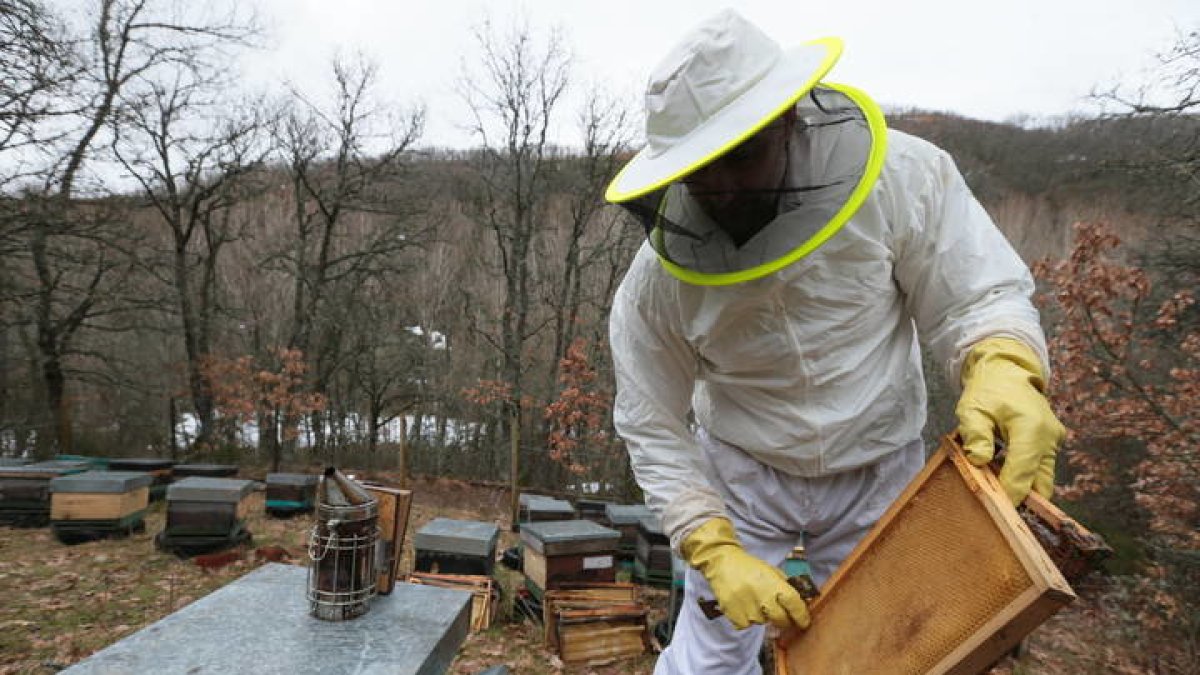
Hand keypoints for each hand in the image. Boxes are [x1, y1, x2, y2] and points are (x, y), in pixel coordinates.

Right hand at [681, 517, 809, 630]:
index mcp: (775, 585)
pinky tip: (742, 604)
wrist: (722, 562)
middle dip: (783, 620)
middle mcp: (763, 598)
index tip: (804, 622)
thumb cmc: (750, 567)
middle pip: (781, 620)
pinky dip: (745, 618)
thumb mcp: (772, 572)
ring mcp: (748, 607)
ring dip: (761, 615)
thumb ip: (787, 587)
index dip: (802, 616)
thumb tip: (803, 602)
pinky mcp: (734, 614)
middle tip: (779, 614)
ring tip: (752, 600)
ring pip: (762, 622)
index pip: (795, 606)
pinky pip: (746, 624)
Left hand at [956, 337, 1066, 504]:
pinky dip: (1025, 479)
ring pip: (1044, 480)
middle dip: (1021, 501)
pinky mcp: (1052, 445)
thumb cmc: (989, 390)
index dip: (1008, 495)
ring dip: (1024, 491)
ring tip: (998, 498)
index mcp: (1031, 428)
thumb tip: (978, 461)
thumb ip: (976, 435)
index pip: (1022, 473)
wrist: (1008, 372)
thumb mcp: (973, 409)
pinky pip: (1041, 470)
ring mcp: (1054, 442)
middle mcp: (1050, 438)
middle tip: (997, 513)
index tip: (993, 511)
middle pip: (1041, 484)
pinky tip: (1003, 482)